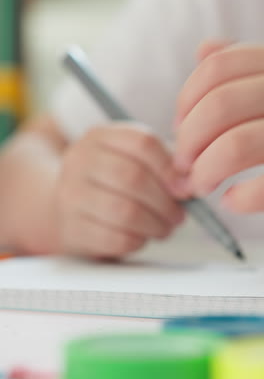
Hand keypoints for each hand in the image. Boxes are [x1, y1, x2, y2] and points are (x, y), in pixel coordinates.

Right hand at [54, 123, 184, 258]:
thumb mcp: (130, 160)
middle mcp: (79, 161)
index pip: (142, 144)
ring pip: (125, 211)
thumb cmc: (110, 184)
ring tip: (164, 228)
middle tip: (178, 216)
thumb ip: (160, 165)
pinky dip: (138, 241)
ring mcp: (70, 195)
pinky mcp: (72, 229)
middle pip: (133, 177)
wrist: (69, 210)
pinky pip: (116, 239)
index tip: (185, 189)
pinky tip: (141, 237)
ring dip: (155, 224)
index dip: (170, 168)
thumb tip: (187, 184)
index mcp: (99, 137)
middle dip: (165, 202)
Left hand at [174, 41, 263, 212]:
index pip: (218, 67)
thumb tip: (204, 50)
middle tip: (184, 165)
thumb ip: (244, 64)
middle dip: (188, 141)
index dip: (186, 99)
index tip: (178, 126)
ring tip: (201, 184)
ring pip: (236, 146)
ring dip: (205, 171)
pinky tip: (232, 201)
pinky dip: (242, 198)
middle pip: (219, 106)